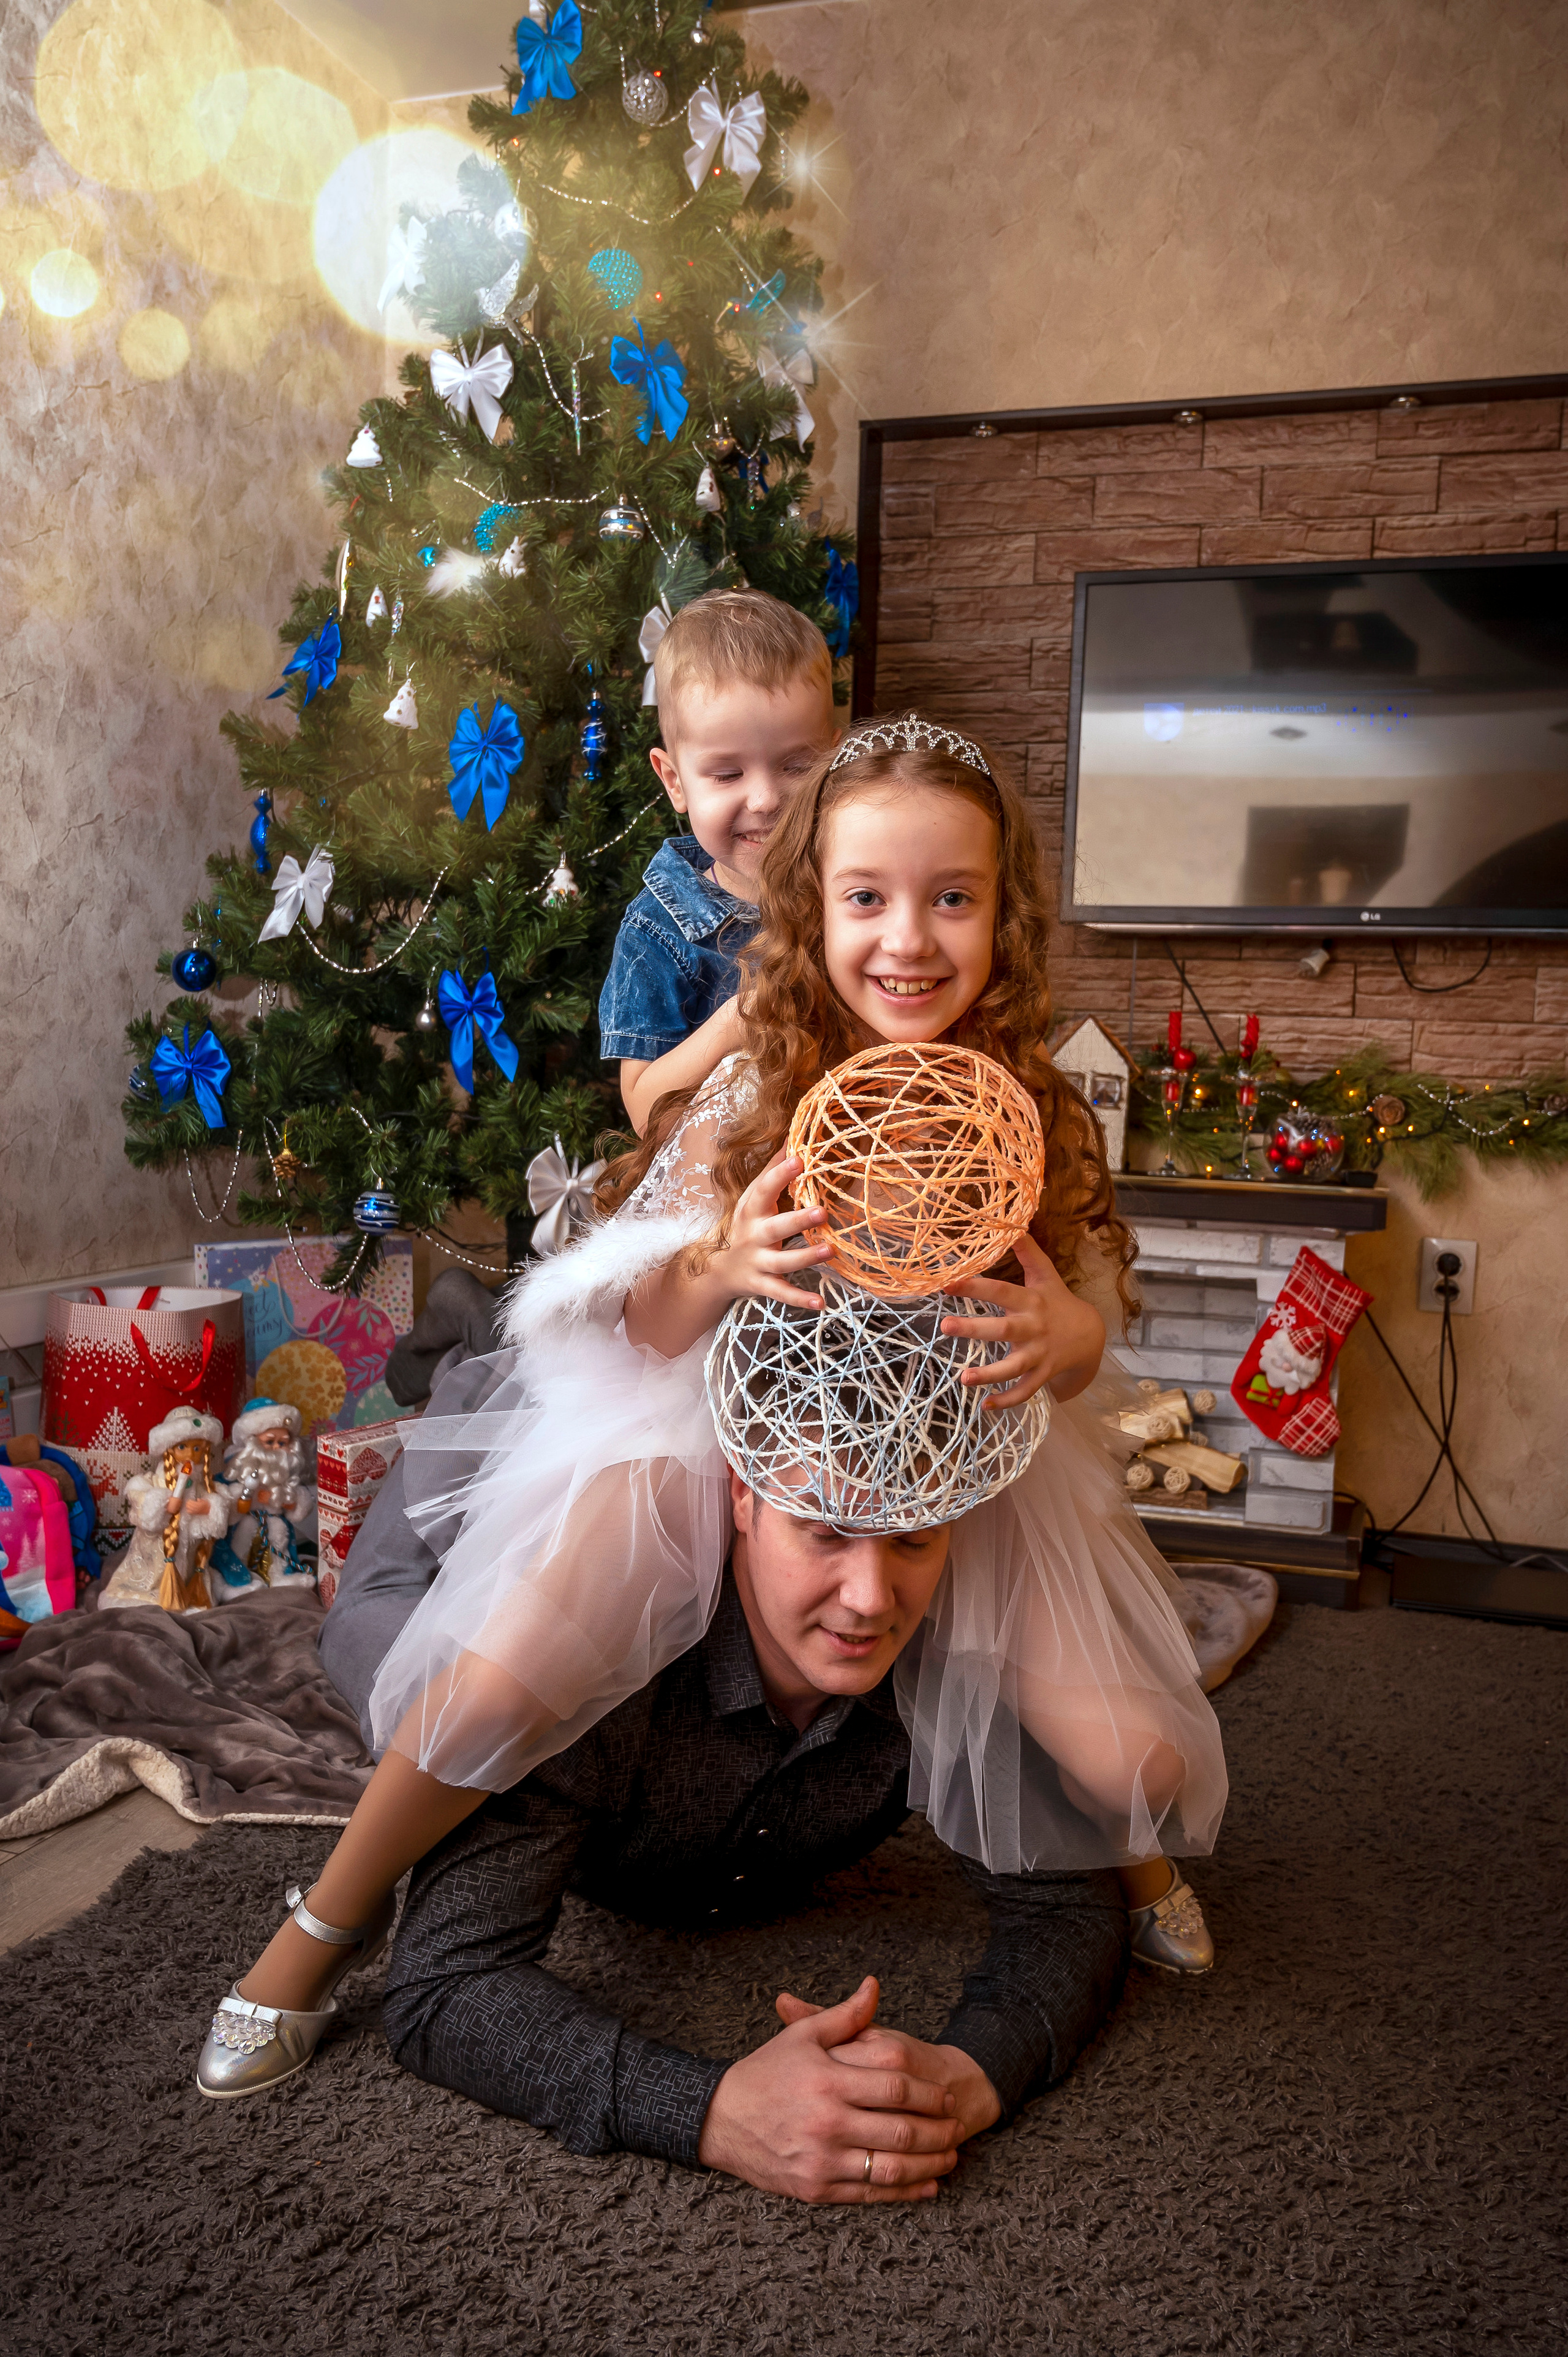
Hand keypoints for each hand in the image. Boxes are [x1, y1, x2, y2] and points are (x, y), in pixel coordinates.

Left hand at [181, 1496, 209, 1516]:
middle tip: (187, 1502)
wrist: (209, 1511)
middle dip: (188, 1504)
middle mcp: (198, 1508)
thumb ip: (201, 1500)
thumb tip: (197, 1499)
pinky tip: (188, 1509)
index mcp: (200, 1504)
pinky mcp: (196, 1513)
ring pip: (190, 1509)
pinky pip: (191, 1513)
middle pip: (191, 1506)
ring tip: (187, 1505)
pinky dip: (189, 1511)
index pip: (193, 1503)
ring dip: (188, 1507)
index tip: (189, 1500)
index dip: (190, 1501)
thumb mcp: (206, 1501)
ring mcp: (197, 1511)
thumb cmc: (207, 1505)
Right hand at [697, 1975, 960, 2203]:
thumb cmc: (765, 2073)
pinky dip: (905, 2192)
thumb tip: (874, 1986)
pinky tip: (926, 2185)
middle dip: (938, 2130)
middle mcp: (828, 2123)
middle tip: (958, 2126)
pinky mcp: (816, 2190)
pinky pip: (870, 2195)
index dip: (928, 2092)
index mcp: (829, 2081)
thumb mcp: (804, 2037)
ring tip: (950, 2155)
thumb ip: (845, 2015)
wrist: (721, 2119)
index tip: (946, 2095)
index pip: (896, 2087)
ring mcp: (822, 2161)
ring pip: (892, 2168)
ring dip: (930, 2164)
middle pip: (902, 2130)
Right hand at [711, 1153, 830, 1312]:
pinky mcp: (761, 1284)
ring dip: (805, 1257)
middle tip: (823, 1210)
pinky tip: (820, 1303)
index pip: (764, 1188)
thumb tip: (793, 1135)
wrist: (718, 1269)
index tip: (800, 1159)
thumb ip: (773, 1170)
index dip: (781, 1174)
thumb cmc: (746, 1225)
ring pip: (781, 1261)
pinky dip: (799, 1300)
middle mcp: (753, 1235)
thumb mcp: (753, 1197)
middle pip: (775, 1227)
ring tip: (830, 1250)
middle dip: (798, 1220)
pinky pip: (781, 1293)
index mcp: (752, 1209)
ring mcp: (757, 1261)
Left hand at [941, 1232, 1105, 1408]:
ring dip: (989, 1374)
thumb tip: (1014, 1224)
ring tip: (963, 1378)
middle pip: (1003, 1330)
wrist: (1091, 1336)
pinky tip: (984, 1406)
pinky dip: (1007, 1401)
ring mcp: (1039, 1354)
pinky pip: (1025, 1391)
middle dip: (974, 1329)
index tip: (946, 1283)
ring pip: (1013, 1368)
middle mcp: (1033, 1328)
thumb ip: (1028, 1252)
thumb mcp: (1046, 1276)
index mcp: (1030, 1301)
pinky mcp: (1042, 1375)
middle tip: (945, 1326)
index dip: (974, 1286)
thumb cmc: (1058, 1302)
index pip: (1000, 1291)